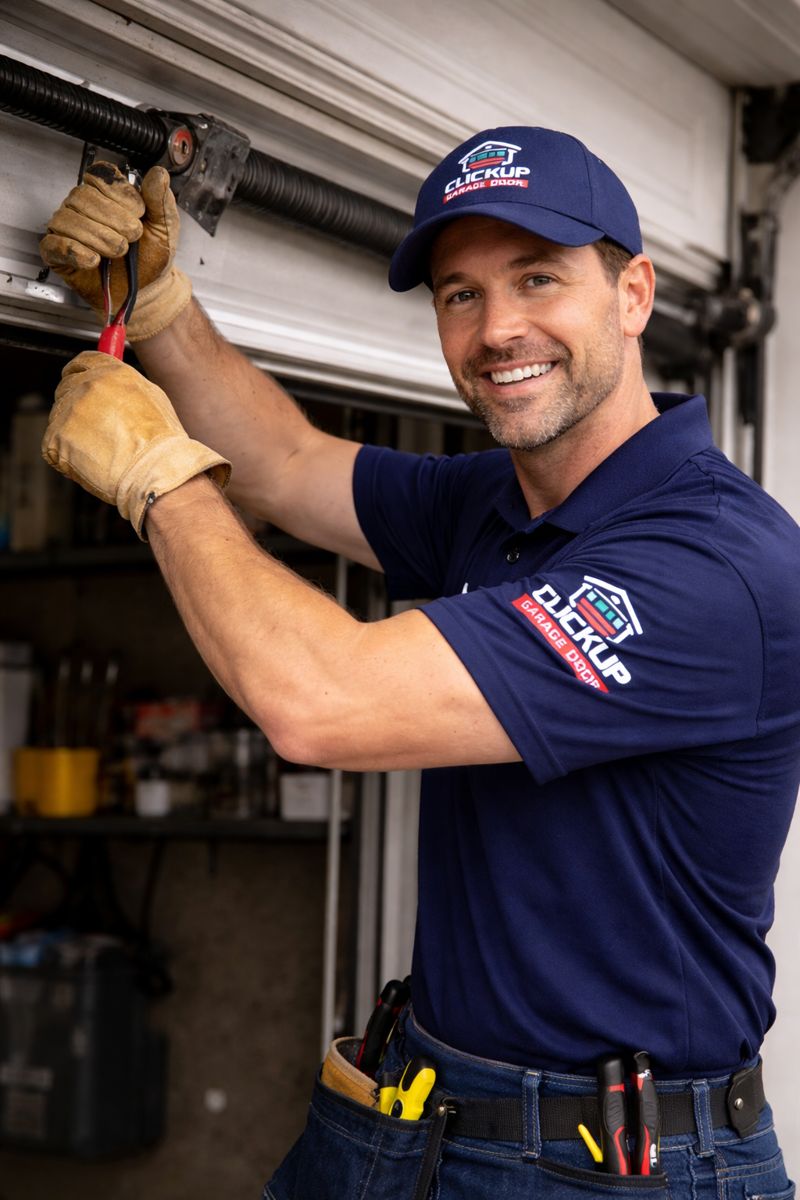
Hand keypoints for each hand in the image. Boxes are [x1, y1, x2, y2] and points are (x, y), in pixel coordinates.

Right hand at [40, 163, 191, 340]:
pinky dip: (74, 251)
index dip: (120, 193)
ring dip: (98, 236)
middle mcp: (82, 208)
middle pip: (82, 196)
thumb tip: (158, 174)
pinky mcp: (57, 254)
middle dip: (112, 219)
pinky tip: (94, 259)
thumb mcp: (164, 228)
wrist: (146, 290)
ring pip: (67, 219)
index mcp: (105, 195)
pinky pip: (53, 244)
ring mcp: (67, 230)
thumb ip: (160, 200)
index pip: (100, 175)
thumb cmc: (150, 257)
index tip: (139, 214)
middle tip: (131, 238)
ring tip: (118, 252)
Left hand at [43, 352, 230, 537]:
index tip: (80, 385)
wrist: (156, 470)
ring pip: (60, 419)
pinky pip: (54, 446)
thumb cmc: (161, 441)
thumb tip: (110, 383)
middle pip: (67, 389)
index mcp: (111, 372)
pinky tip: (92, 463)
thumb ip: (123, 386)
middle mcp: (87, 385)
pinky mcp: (57, 437)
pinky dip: (67, 457)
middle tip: (95, 431)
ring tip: (102, 452)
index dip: (81, 375)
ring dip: (74, 434)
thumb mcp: (151, 398)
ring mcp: (70, 411)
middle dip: (77, 408)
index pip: (82, 363)